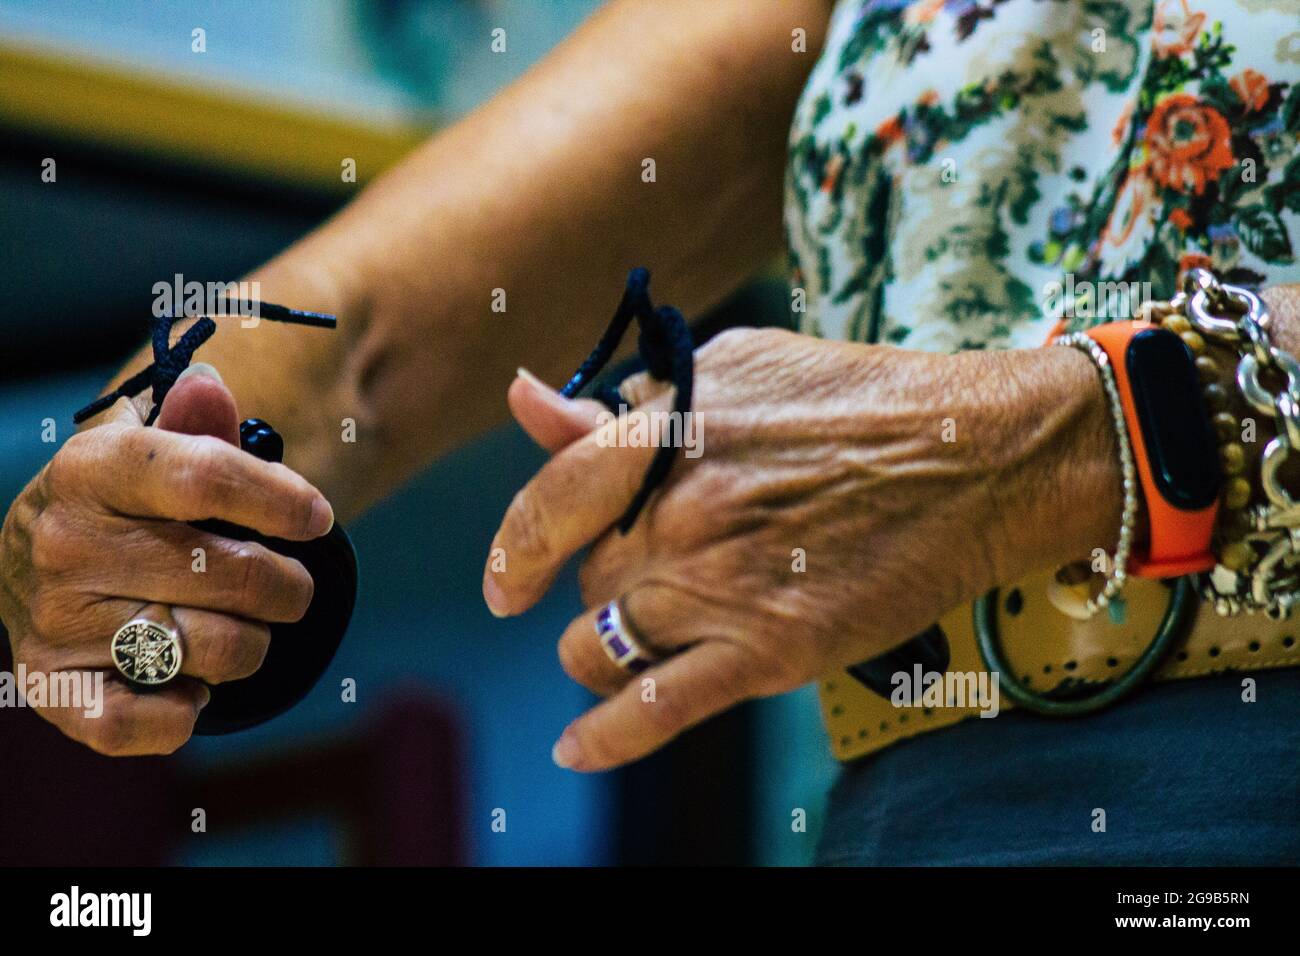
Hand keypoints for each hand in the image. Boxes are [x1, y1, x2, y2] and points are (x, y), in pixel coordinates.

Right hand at [0, 365, 333, 754]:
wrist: (33, 565)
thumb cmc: (128, 505)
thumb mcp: (157, 450)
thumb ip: (198, 427)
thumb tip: (209, 391)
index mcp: (94, 468)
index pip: (207, 476)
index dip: (281, 499)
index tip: (317, 518)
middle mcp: (66, 544)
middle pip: (231, 573)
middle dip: (288, 586)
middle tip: (290, 587)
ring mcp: (57, 620)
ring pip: (211, 648)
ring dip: (252, 645)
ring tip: (240, 630)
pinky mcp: (54, 689)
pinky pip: (142, 723)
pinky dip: (186, 711)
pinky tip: (192, 685)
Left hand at [485, 328, 1119, 770]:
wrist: (979, 457)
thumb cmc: (863, 402)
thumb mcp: (738, 372)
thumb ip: (628, 401)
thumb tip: (529, 402)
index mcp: (669, 433)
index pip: (550, 499)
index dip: (518, 545)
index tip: (507, 580)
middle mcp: (681, 512)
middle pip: (586, 576)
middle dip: (605, 579)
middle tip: (657, 572)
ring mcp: (721, 586)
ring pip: (600, 644)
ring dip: (607, 647)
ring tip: (646, 636)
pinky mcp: (768, 652)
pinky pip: (655, 710)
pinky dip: (605, 737)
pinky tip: (575, 747)